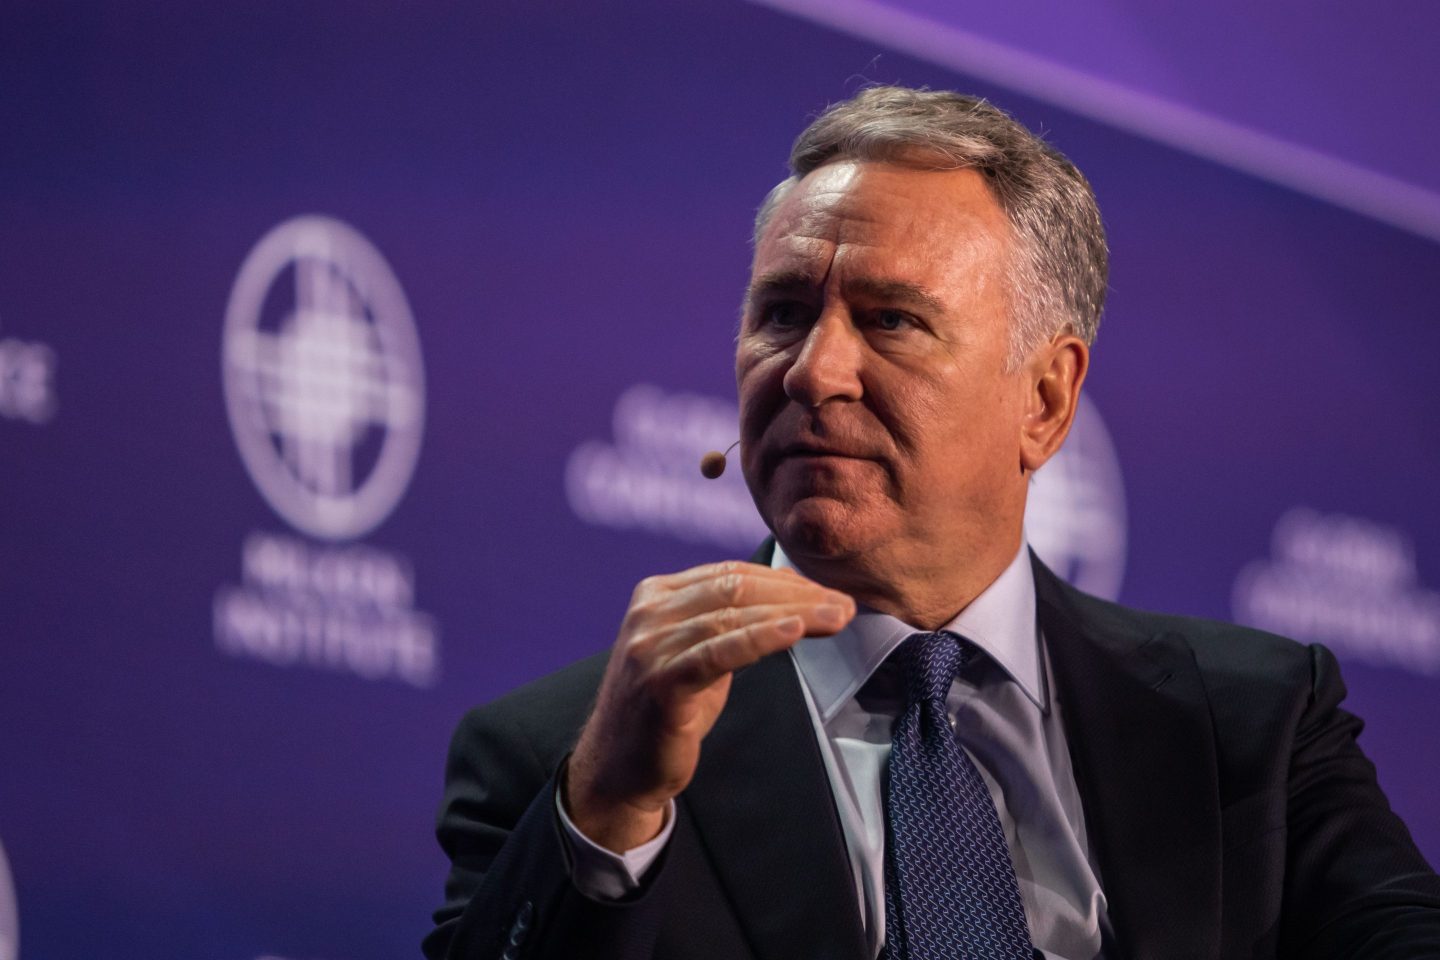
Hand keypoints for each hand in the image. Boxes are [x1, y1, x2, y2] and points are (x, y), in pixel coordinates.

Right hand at [564, 561, 854, 851]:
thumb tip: (790, 593)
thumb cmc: (667, 709)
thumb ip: (730, 621)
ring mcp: (651, 646)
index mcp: (656, 595)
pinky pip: (719, 652)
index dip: (786, 581)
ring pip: (732, 616)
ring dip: (793, 614)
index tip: (829, 594)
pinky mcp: (660, 682)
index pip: (731, 574)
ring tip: (836, 618)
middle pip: (735, 589)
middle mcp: (649, 613)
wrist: (617, 769)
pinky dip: (760, 638)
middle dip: (797, 594)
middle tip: (844, 605)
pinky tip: (794, 632)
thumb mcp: (698, 654)